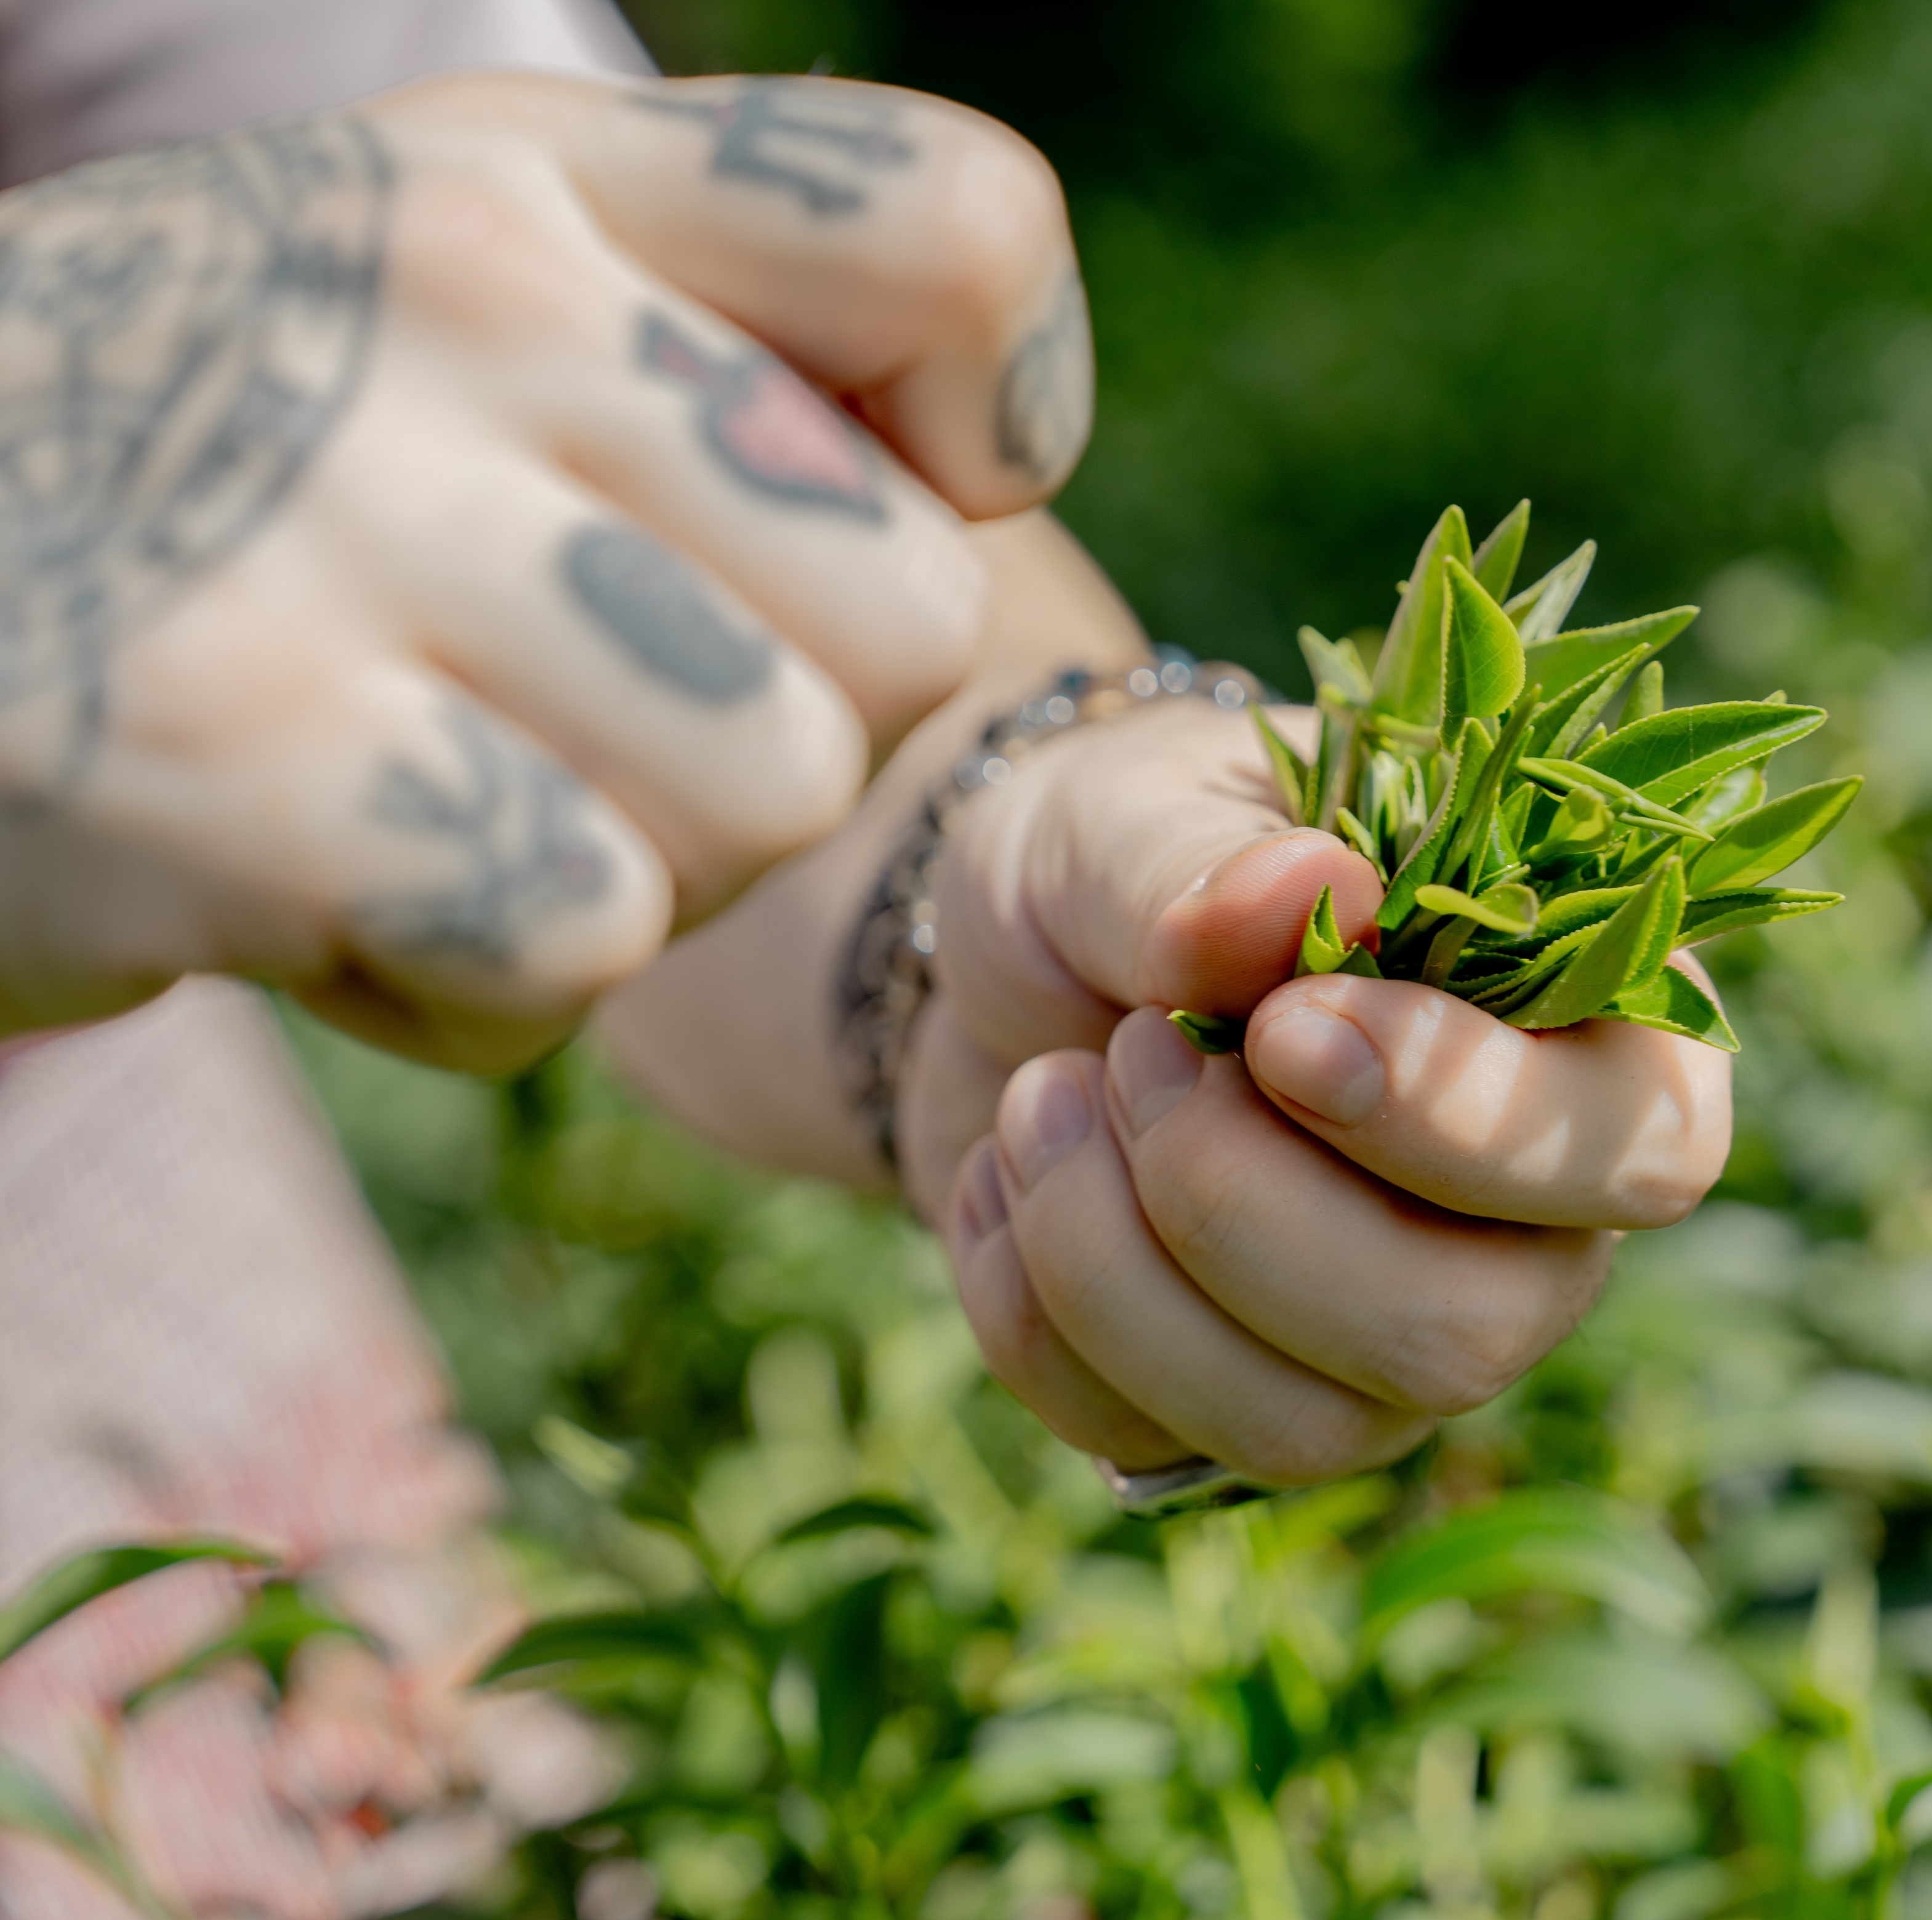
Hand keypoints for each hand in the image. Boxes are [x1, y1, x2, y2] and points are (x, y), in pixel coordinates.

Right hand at [0, 72, 1092, 1068]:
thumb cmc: (191, 473)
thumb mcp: (431, 289)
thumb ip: (719, 325)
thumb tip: (982, 475)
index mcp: (530, 171)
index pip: (963, 235)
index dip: (993, 426)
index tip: (878, 498)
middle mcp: (455, 293)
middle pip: (910, 623)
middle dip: (779, 735)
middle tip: (554, 720)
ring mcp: (340, 519)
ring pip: (771, 798)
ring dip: (632, 873)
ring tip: (424, 795)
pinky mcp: (241, 758)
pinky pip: (578, 941)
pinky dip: (473, 989)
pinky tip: (324, 893)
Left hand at [904, 700, 1733, 1487]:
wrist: (978, 965)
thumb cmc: (1124, 860)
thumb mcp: (1139, 809)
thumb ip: (1215, 858)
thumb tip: (1316, 885)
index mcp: (1580, 1036)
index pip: (1642, 1149)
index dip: (1471, 1120)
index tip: (1285, 1031)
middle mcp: (1523, 1228)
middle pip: (1464, 1333)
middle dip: (1242, 1205)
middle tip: (1131, 1051)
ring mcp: (1390, 1350)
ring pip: (1308, 1426)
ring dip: (1113, 1258)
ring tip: (1041, 1093)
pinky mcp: (1240, 1418)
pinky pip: (1151, 1447)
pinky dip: (1027, 1303)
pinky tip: (1001, 1181)